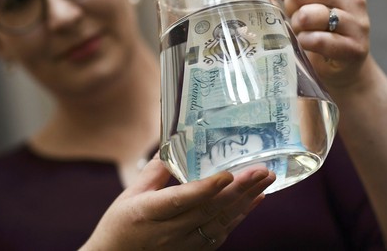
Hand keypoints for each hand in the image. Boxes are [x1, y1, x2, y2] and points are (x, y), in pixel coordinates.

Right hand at [80, 154, 274, 249]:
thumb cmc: (120, 225)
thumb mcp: (130, 195)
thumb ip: (154, 172)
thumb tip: (171, 145)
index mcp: (150, 213)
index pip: (182, 200)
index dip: (206, 188)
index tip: (227, 174)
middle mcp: (170, 232)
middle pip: (210, 210)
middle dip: (239, 189)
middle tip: (261, 171)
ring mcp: (184, 245)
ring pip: (220, 223)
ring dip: (246, 201)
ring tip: (265, 181)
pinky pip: (221, 233)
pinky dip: (240, 216)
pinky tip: (255, 200)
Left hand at [264, 0, 370, 91]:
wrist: (344, 67)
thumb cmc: (321, 27)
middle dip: (289, 6)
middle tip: (293, 17)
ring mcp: (358, 23)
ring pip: (308, 15)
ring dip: (296, 26)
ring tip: (301, 31)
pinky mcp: (354, 48)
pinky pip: (316, 39)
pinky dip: (305, 42)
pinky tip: (307, 43)